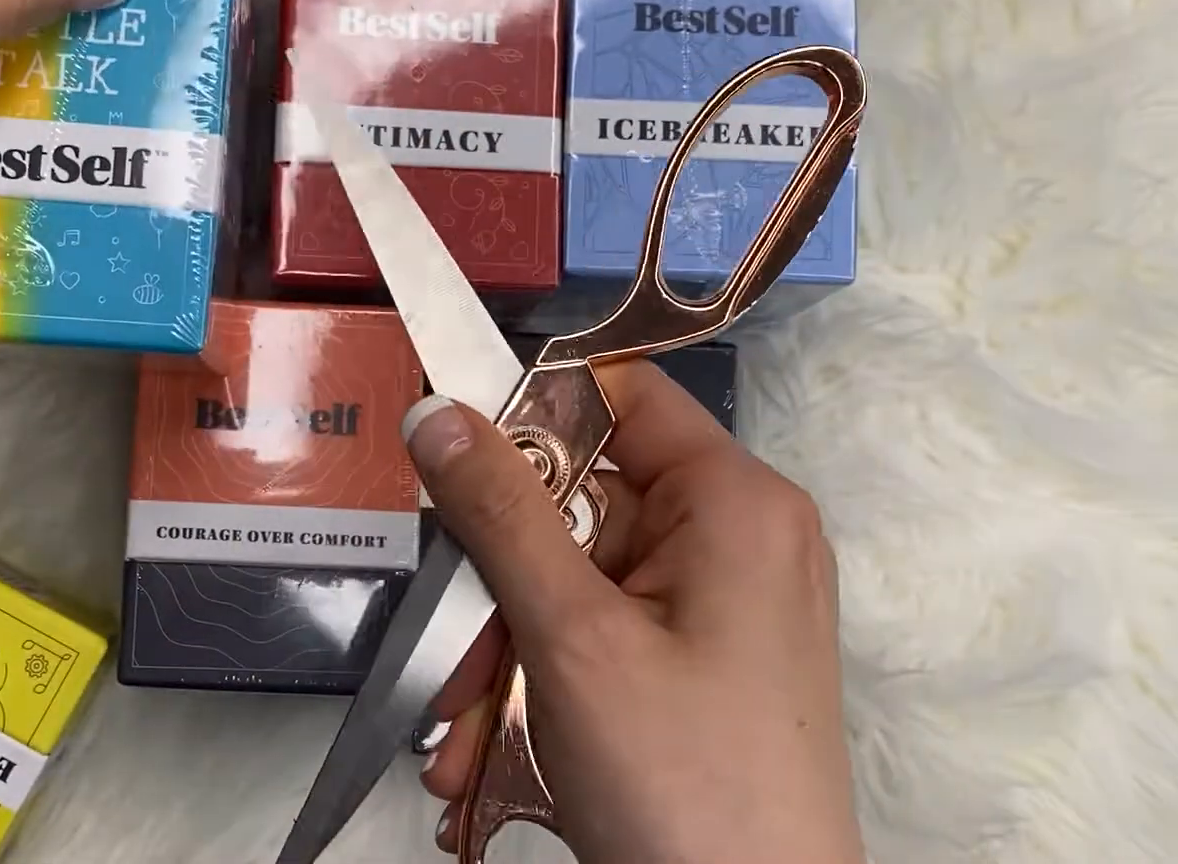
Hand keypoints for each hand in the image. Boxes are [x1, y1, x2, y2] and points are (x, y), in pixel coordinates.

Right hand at [402, 361, 864, 863]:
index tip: (445, 460)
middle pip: (581, 510)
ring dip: (501, 662)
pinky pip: (602, 650)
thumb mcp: (572, 638)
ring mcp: (725, 614)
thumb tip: (438, 412)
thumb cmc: (683, 781)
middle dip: (496, 590)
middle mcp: (739, 542)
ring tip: (459, 744)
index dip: (528, 416)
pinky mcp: (705, 676)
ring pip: (576, 591)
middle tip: (445, 665)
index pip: (620, 396)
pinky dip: (541, 695)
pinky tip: (488, 763)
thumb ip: (500, 514)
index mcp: (734, 503)